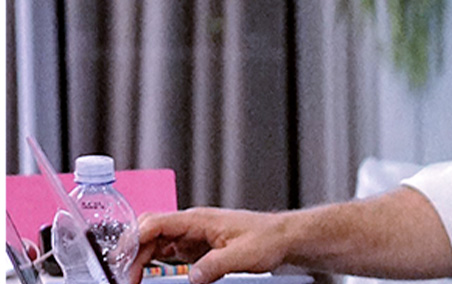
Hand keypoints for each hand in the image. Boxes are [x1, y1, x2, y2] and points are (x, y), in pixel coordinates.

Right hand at [130, 208, 290, 283]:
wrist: (282, 237)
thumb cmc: (267, 238)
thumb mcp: (241, 255)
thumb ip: (214, 266)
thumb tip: (191, 278)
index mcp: (198, 219)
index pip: (155, 223)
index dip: (134, 240)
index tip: (124, 261)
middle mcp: (192, 224)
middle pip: (149, 232)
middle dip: (131, 251)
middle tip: (125, 277)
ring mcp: (192, 234)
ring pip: (155, 242)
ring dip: (141, 258)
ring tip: (133, 278)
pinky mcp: (196, 246)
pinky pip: (166, 251)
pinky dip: (153, 261)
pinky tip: (148, 273)